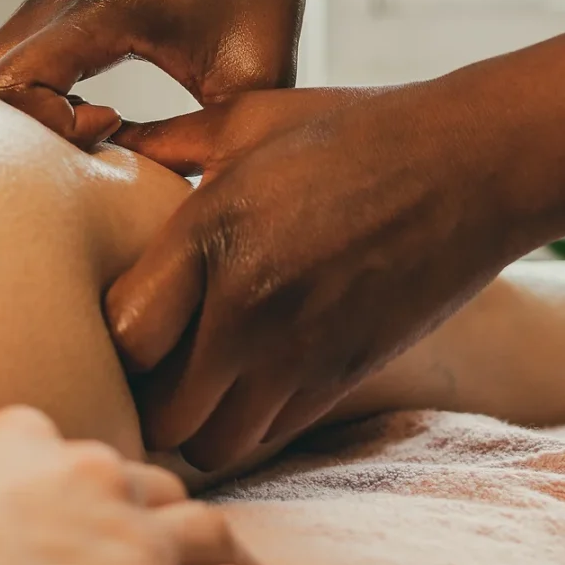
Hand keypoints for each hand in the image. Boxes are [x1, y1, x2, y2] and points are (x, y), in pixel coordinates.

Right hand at [0, 0, 306, 148]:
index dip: (53, 131)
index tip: (113, 129)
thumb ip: (221, 143)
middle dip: (8, 141)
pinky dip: (9, 111)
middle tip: (70, 160)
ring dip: (4, 128)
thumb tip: (186, 213)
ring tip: (64, 151)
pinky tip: (60, 134)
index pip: (18, 83)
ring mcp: (41, 7)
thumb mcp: (258, 77)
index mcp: (101, 11)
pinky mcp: (43, 18)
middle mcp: (54, 3)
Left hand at [106, 79, 519, 471]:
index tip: (123, 324)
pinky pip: (271, 438)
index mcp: (213, 235)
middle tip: (150, 370)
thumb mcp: (247, 119)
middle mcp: (251, 308)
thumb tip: (98, 137)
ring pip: (214, 445)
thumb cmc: (349, 132)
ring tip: (196, 384)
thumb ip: (165, 141)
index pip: (125, 338)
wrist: (465, 166)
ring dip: (195, 424)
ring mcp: (301, 353)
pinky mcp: (342, 377)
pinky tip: (248, 380)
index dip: (112, 342)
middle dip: (144, 400)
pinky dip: (247, 423)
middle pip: (161, 415)